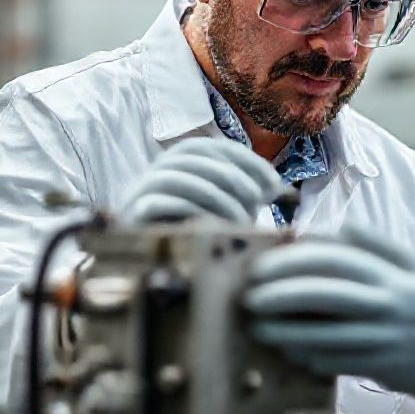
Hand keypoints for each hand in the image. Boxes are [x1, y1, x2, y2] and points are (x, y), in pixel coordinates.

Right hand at [119, 138, 285, 225]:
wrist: (152, 267)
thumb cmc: (196, 236)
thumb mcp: (227, 211)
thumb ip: (248, 196)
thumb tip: (284, 190)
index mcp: (180, 162)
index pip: (213, 147)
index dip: (247, 161)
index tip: (273, 184)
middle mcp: (157, 170)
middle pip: (195, 157)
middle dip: (233, 177)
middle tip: (258, 201)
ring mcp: (139, 191)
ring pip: (177, 177)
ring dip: (216, 195)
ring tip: (241, 218)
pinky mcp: (130, 215)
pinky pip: (158, 203)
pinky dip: (191, 211)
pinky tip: (214, 228)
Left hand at [245, 224, 414, 406]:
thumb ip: (381, 245)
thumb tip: (339, 227)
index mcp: (399, 272)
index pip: (341, 259)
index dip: (298, 260)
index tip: (265, 264)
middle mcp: (394, 302)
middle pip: (331, 293)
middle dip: (285, 293)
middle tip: (250, 295)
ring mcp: (390, 337)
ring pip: (331, 332)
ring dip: (289, 329)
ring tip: (257, 326)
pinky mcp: (386, 367)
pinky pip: (341, 361)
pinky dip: (311, 355)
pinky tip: (287, 349)